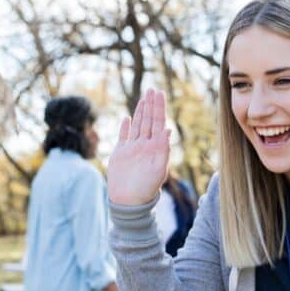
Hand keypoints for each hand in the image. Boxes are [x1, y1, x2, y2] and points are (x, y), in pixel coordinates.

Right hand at [107, 89, 170, 205]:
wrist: (129, 201)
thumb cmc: (146, 188)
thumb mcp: (159, 168)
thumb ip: (163, 148)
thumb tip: (168, 129)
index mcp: (155, 147)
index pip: (158, 122)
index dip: (159, 107)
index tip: (160, 93)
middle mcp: (145, 145)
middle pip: (148, 120)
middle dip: (150, 105)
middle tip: (153, 89)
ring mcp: (132, 148)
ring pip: (137, 125)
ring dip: (141, 112)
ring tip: (144, 99)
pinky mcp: (121, 154)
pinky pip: (123, 136)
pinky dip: (125, 127)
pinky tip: (128, 118)